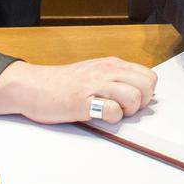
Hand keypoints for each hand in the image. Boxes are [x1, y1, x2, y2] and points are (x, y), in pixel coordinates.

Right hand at [0, 57, 157, 123]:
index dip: (145, 93)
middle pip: (146, 86)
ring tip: (111, 113)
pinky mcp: (82, 101)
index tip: (132, 101)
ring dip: (127, 111)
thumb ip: (116, 79)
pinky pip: (112, 111)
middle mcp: (106, 71)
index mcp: (112, 64)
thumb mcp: (95, 73)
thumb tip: (141, 93)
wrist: (34, 86)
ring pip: (133, 97)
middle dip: (141, 102)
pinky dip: (110, 119)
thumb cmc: (64, 83)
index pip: (149, 76)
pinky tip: (98, 117)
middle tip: (124, 109)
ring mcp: (94, 85)